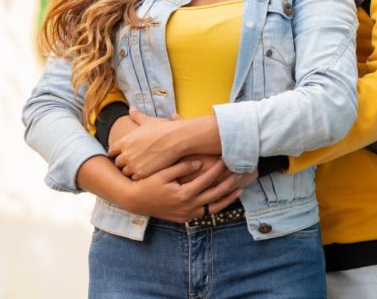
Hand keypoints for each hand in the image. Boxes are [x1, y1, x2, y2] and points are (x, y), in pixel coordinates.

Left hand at [109, 108, 183, 179]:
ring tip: (142, 167)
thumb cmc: (163, 129)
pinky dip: (140, 176)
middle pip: (118, 163)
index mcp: (124, 141)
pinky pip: (135, 179)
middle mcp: (125, 154)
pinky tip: (148, 171)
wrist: (176, 139)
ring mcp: (132, 165)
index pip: (111, 152)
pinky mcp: (141, 174)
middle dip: (124, 163)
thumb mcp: (148, 121)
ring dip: (132, 171)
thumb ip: (137, 116)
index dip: (118, 153)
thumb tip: (131, 108)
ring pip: (125, 173)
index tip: (126, 153)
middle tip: (135, 162)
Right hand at [122, 159, 244, 222]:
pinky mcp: (185, 218)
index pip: (206, 180)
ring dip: (228, 198)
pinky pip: (206, 214)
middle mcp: (187, 207)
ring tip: (241, 188)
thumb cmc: (148, 184)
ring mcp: (187, 214)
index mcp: (183, 195)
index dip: (217, 169)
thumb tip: (200, 163)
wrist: (135, 202)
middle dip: (230, 183)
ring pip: (214, 208)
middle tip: (241, 173)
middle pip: (215, 195)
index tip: (226, 159)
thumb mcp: (163, 173)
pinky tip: (225, 198)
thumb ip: (182, 167)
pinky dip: (218, 206)